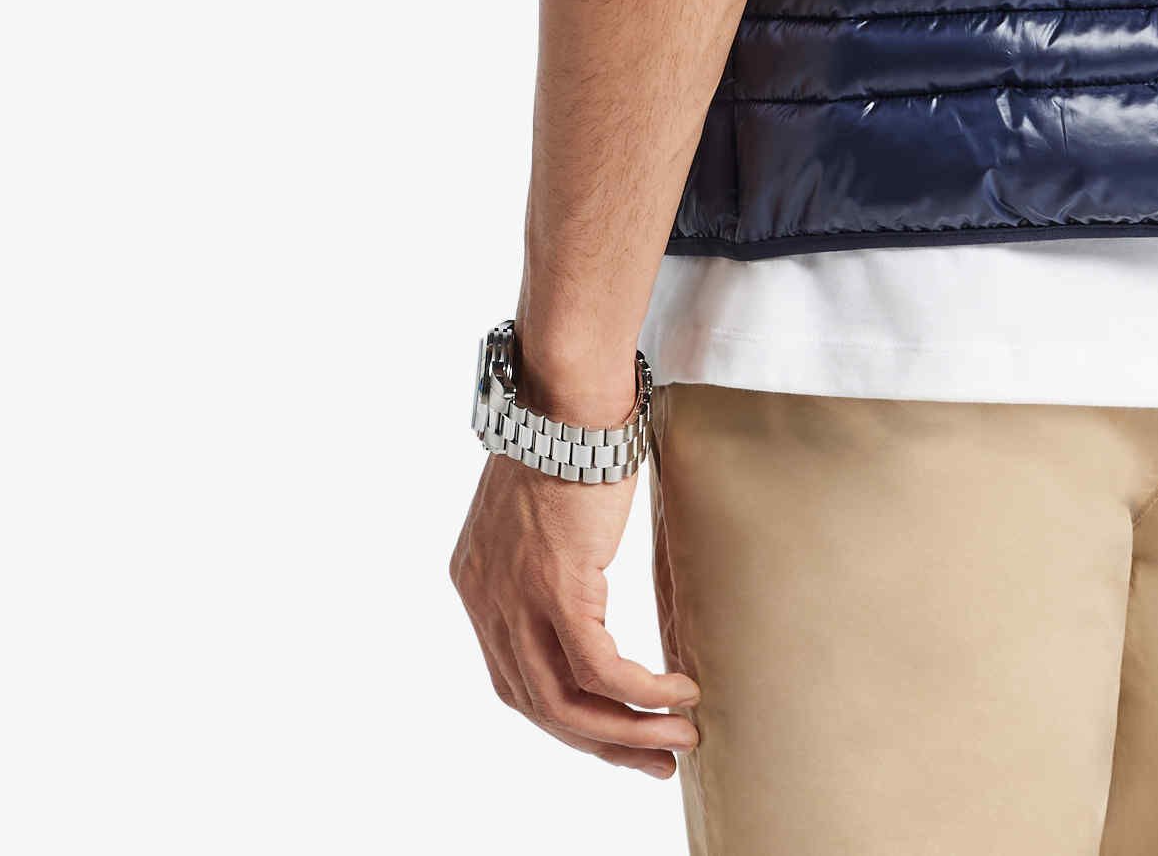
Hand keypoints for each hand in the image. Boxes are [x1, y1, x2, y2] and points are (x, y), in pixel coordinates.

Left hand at [451, 452, 699, 774]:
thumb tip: (581, 587)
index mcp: (478, 584)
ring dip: (629, 730)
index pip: (516, 681)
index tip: (615, 733)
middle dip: (602, 743)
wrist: (567, 394)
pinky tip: (680, 691)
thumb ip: (546, 561)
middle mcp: (486, 600)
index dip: (567, 718)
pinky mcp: (557, 588)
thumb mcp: (540, 512)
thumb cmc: (567, 434)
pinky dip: (642, 691)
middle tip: (656, 762)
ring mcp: (517, 598)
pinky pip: (600, 669)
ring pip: (568, 702)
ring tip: (679, 738)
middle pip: (539, 706)